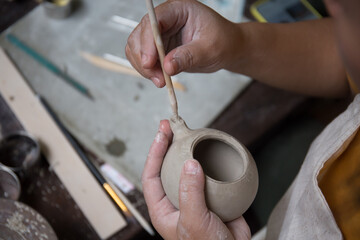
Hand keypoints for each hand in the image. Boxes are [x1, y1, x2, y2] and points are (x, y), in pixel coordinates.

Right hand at [126, 0, 241, 86]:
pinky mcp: (159, 48)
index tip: (150, 63)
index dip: (147, 42)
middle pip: (139, 35)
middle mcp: (165, 19)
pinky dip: (148, 71)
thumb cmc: (223, 42)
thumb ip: (188, 56)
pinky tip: (160, 79)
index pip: (153, 21)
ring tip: (161, 81)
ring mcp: (160, 33)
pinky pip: (143, 58)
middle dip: (144, 58)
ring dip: (144, 67)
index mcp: (178, 10)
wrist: (227, 48)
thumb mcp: (209, 49)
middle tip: (158, 78)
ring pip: (137, 48)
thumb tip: (168, 66)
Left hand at [142, 120, 250, 239]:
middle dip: (169, 145)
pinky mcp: (215, 195)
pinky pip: (212, 174)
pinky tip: (216, 150)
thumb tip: (190, 164)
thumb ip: (190, 193)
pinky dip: (214, 161)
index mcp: (164, 208)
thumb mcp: (194, 221)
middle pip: (169, 167)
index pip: (151, 176)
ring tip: (193, 132)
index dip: (154, 153)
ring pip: (191, 169)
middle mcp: (178, 199)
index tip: (162, 134)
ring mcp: (196, 196)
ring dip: (192, 150)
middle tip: (173, 126)